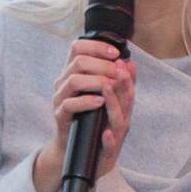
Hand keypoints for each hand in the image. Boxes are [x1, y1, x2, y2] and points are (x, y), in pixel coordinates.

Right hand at [33, 37, 135, 191]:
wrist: (80, 145)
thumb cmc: (94, 115)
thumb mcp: (109, 96)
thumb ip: (118, 80)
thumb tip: (131, 64)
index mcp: (73, 71)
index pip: (78, 47)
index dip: (96, 46)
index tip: (115, 53)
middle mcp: (64, 81)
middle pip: (78, 61)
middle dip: (102, 65)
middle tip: (118, 72)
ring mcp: (60, 97)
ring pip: (73, 81)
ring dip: (95, 81)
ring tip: (111, 86)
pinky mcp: (60, 115)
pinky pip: (69, 105)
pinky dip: (86, 102)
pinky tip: (100, 102)